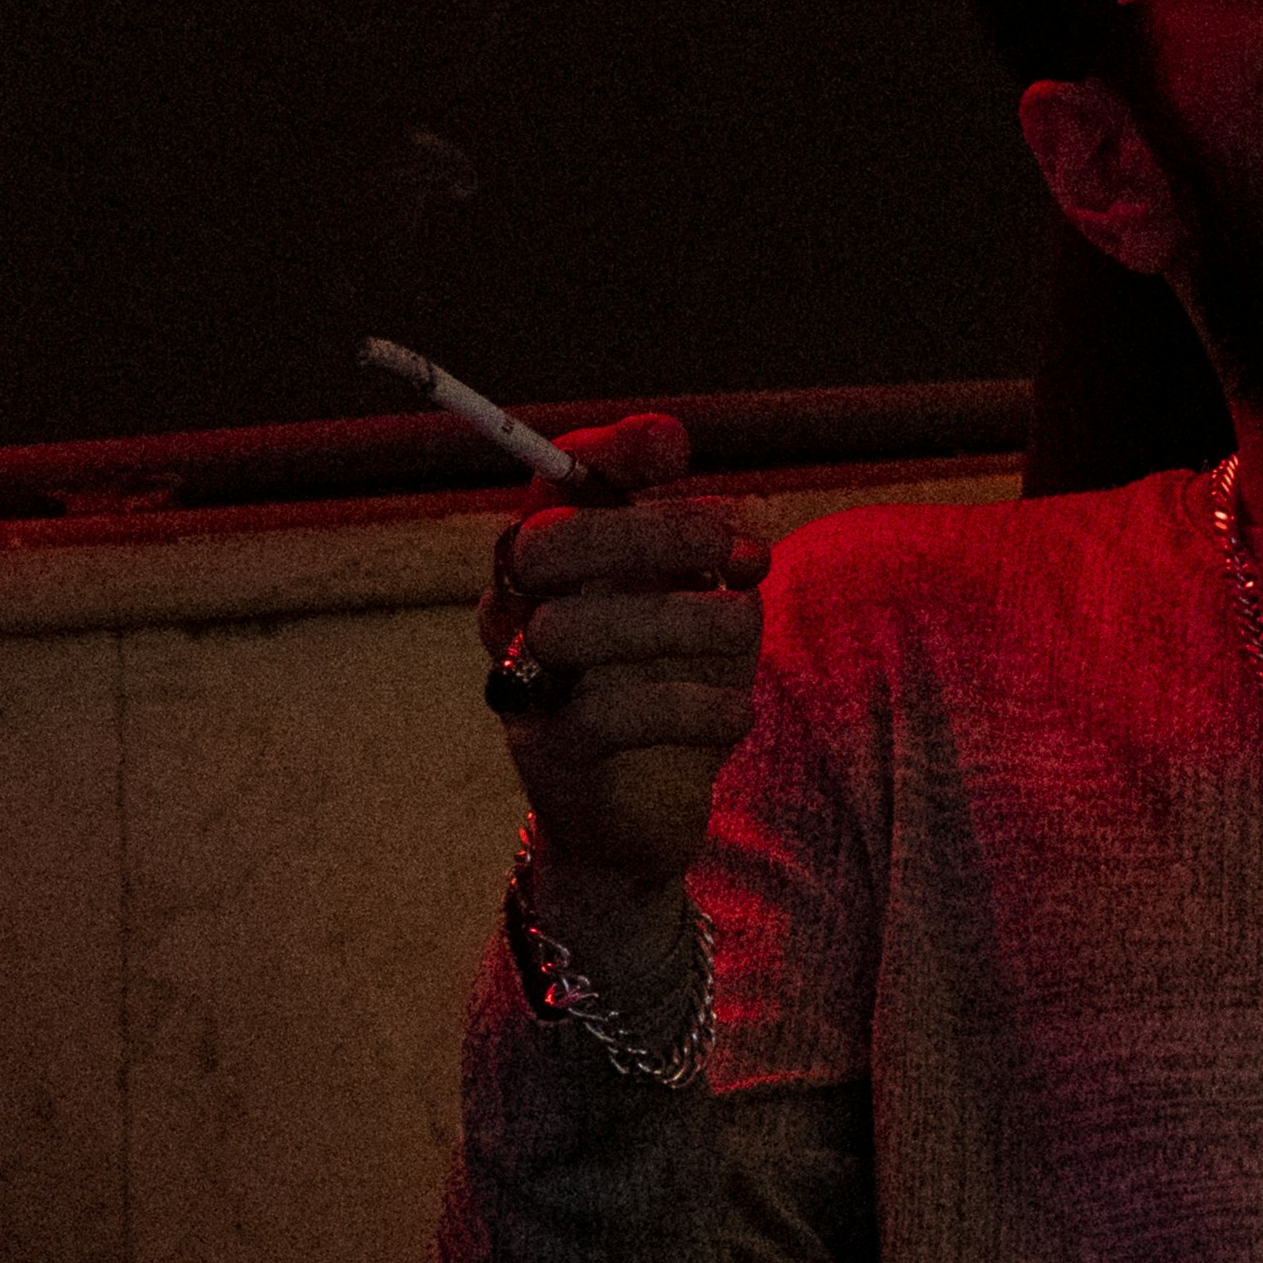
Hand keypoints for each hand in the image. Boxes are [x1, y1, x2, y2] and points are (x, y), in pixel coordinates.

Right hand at [477, 411, 768, 944]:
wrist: (642, 818)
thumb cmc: (669, 687)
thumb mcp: (699, 606)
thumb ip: (710, 554)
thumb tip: (736, 523)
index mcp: (555, 562)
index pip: (554, 482)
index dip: (606, 451)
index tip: (674, 444)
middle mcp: (519, 614)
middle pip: (545, 545)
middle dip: (647, 532)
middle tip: (735, 550)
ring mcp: (526, 687)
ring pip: (569, 627)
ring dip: (676, 617)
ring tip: (742, 629)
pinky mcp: (553, 758)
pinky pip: (608, 716)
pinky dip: (688, 704)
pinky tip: (736, 712)